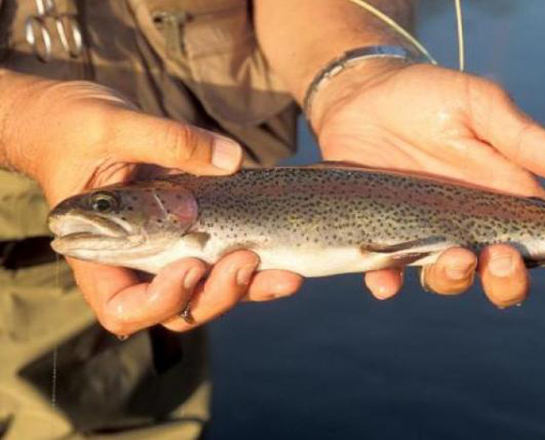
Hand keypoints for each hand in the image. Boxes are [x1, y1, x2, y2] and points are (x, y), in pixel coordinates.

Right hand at [5, 78, 301, 334]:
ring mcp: (167, 252)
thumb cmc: (73, 125)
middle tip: (247, 260)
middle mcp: (135, 263)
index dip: (159, 302)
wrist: (73, 117)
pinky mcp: (194, 234)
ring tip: (286, 273)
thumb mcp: (113, 125)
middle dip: (217, 295)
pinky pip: (224, 262)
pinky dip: (256, 267)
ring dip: (247, 289)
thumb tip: (232, 158)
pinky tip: (287, 260)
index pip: (123, 308)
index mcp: (97, 254)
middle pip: (178, 310)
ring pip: (208, 293)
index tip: (190, 265)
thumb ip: (168, 140)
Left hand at [310, 62, 544, 306]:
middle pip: (503, 278)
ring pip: (449, 280)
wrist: (365, 93)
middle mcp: (472, 229)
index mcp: (508, 202)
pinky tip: (386, 281)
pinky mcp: (381, 238)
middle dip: (509, 281)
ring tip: (456, 257)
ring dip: (456, 279)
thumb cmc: (432, 99)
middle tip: (503, 257)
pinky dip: (386, 281)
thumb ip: (524, 139)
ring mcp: (426, 238)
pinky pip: (385, 272)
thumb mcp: (482, 107)